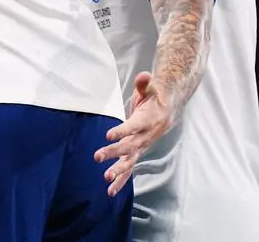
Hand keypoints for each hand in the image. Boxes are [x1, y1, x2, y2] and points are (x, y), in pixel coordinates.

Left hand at [94, 72, 171, 195]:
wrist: (170, 108)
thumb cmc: (155, 96)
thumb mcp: (151, 87)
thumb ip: (145, 83)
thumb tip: (145, 75)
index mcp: (149, 119)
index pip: (134, 126)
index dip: (122, 130)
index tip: (108, 135)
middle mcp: (147, 136)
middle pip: (130, 146)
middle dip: (114, 152)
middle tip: (98, 157)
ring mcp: (143, 146)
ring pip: (130, 161)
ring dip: (118, 171)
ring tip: (105, 180)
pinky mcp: (138, 151)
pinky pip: (130, 167)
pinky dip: (121, 180)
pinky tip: (110, 191)